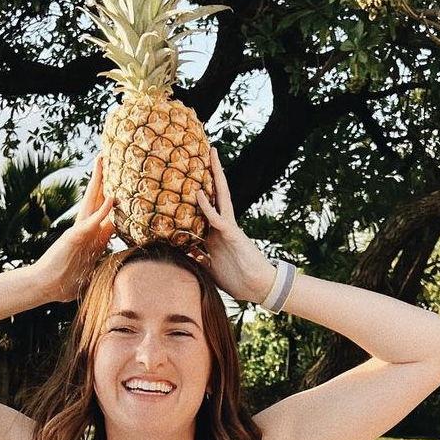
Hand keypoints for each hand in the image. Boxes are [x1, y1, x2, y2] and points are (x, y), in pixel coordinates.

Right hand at [37, 155, 115, 302]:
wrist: (45, 285)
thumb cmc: (65, 283)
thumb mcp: (89, 272)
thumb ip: (99, 266)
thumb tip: (113, 275)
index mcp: (90, 235)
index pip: (105, 211)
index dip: (113, 197)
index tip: (123, 184)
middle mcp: (85, 228)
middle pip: (97, 198)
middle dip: (103, 178)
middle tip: (108, 157)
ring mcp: (80, 231)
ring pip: (93, 202)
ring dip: (100, 182)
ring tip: (104, 161)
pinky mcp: (75, 237)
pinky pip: (92, 222)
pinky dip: (102, 211)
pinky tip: (112, 198)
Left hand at [195, 147, 275, 302]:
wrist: (258, 287)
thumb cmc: (237, 279)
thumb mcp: (210, 268)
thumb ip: (197, 259)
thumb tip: (181, 255)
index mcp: (215, 235)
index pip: (202, 210)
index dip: (194, 195)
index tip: (184, 180)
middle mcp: (221, 227)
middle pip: (213, 195)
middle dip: (209, 175)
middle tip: (202, 152)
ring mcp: (227, 228)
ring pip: (219, 197)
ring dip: (215, 176)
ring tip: (210, 155)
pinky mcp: (233, 235)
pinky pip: (218, 218)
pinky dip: (207, 207)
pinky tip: (199, 194)